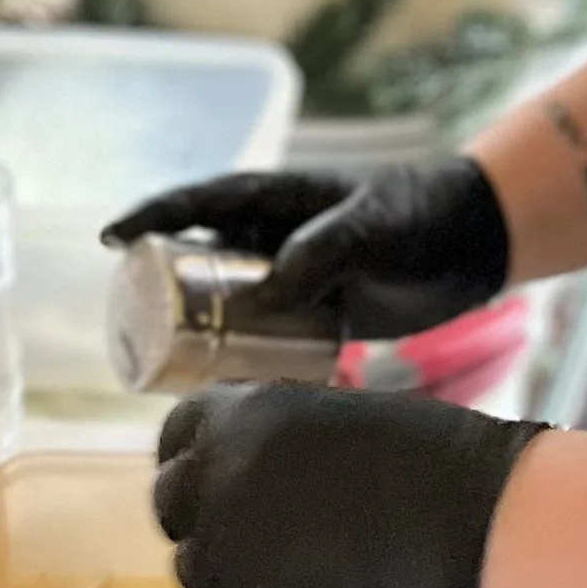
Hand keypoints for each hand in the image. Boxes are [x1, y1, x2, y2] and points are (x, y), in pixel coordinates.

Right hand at [102, 161, 510, 341]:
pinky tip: (230, 389)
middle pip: (201, 258)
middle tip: (135, 330)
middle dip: (163, 289)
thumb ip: (325, 247)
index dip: (152, 217)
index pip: (200, 202)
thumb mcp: (373, 224)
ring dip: (201, 330)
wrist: (476, 241)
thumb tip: (269, 291)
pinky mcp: (317, 310)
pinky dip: (245, 355)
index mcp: (278, 198)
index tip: (110, 240)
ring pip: (229, 301)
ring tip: (170, 370)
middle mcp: (275, 234)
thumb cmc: (422, 213)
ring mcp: (295, 273)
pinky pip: (266, 332)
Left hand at [151, 382, 545, 587]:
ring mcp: (224, 555)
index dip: (197, 461)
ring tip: (305, 578)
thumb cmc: (436, 463)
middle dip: (208, 519)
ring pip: (198, 572)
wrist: (481, 534)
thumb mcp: (337, 421)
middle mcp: (214, 479)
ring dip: (237, 575)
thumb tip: (257, 473)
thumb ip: (278, 445)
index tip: (220, 481)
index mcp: (239, 417)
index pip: (176, 437)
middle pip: (172, 507)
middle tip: (263, 538)